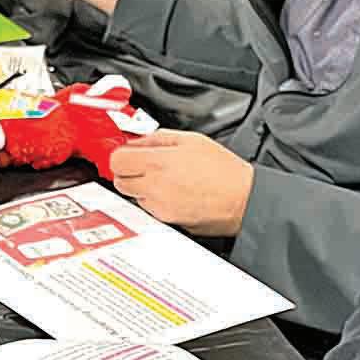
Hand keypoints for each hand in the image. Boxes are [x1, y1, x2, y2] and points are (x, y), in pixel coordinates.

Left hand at [107, 132, 254, 236]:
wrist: (243, 200)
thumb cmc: (223, 171)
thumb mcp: (191, 140)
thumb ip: (158, 138)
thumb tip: (137, 140)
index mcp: (159, 162)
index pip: (116, 160)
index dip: (121, 155)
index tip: (128, 153)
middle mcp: (154, 187)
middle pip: (119, 180)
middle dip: (128, 172)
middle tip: (144, 166)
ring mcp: (159, 207)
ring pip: (133, 196)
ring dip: (142, 187)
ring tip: (166, 179)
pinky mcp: (166, 221)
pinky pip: (148, 209)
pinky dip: (155, 201)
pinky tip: (174, 193)